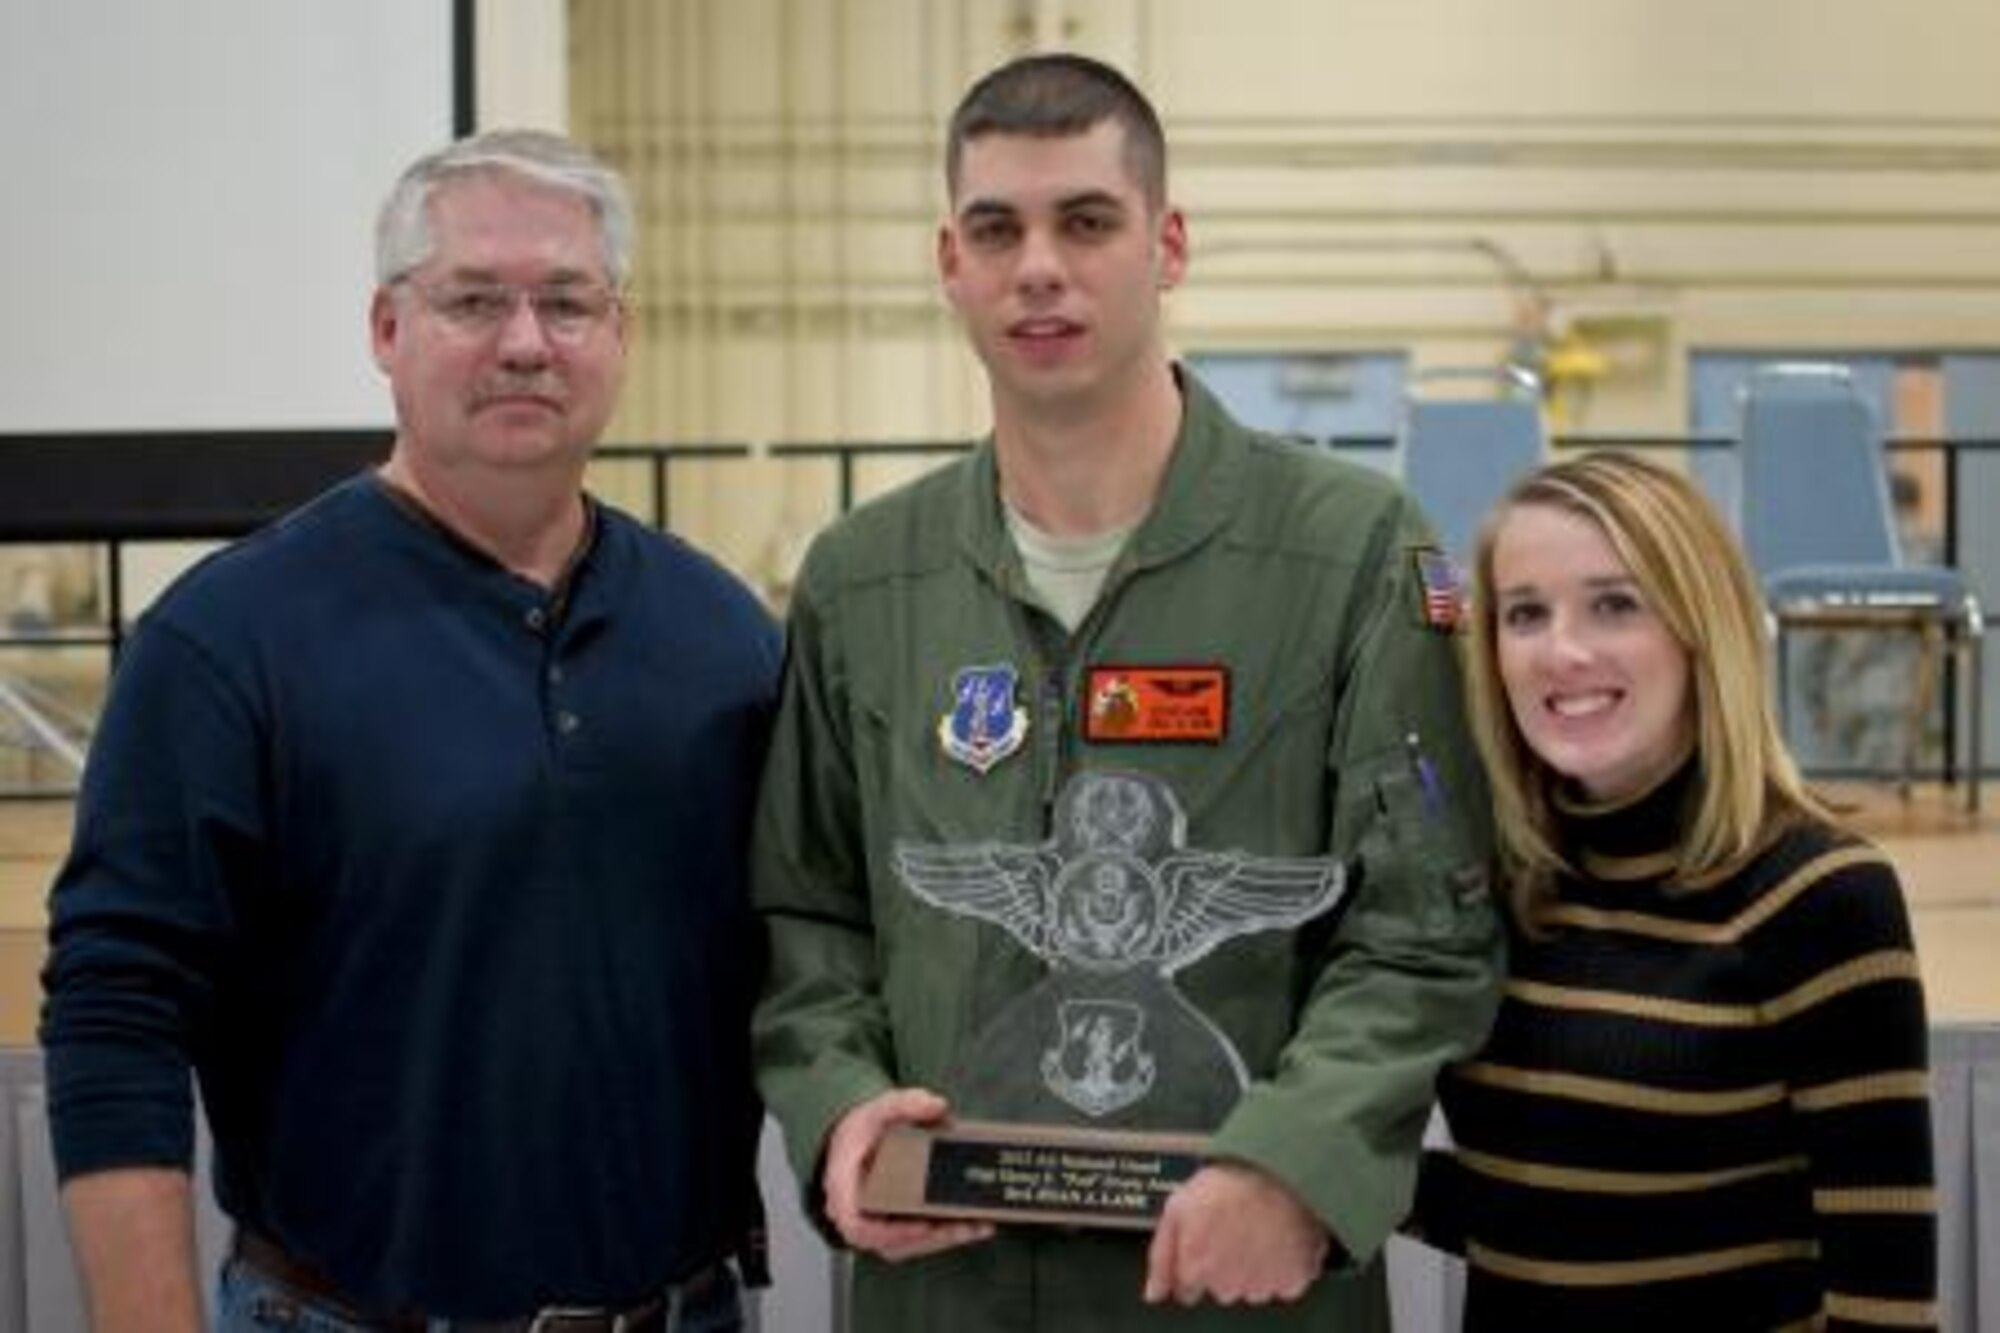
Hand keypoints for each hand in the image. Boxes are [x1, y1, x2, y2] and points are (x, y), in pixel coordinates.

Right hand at [821, 1087, 995, 1261]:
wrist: (857, 1140)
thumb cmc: (862, 1131)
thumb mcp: (878, 1109)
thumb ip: (905, 1103)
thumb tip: (937, 1105)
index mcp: (843, 1189)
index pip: (858, 1226)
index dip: (890, 1232)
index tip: (922, 1225)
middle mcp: (855, 1215)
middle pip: (892, 1243)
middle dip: (933, 1237)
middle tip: (966, 1226)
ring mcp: (874, 1226)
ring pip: (908, 1245)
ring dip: (943, 1239)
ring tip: (978, 1226)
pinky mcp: (893, 1228)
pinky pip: (915, 1240)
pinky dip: (943, 1234)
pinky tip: (972, 1224)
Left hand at [1143, 1163, 1328, 1306]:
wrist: (1277, 1172)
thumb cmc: (1228, 1184)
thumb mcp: (1177, 1209)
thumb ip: (1161, 1258)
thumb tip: (1154, 1292)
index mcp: (1197, 1269)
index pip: (1187, 1290)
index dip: (1193, 1265)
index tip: (1203, 1245)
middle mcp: (1228, 1285)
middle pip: (1220, 1289)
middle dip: (1223, 1266)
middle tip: (1231, 1229)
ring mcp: (1263, 1285)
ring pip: (1252, 1288)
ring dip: (1253, 1267)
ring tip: (1256, 1228)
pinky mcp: (1294, 1279)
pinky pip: (1286, 1283)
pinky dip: (1284, 1266)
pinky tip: (1278, 1239)